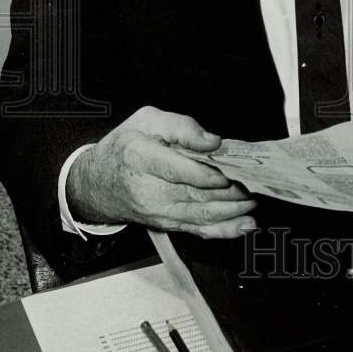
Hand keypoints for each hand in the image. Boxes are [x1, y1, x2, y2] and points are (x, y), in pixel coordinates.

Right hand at [67, 106, 256, 237]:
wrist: (95, 183)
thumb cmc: (124, 146)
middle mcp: (148, 191)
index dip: (208, 173)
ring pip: (201, 215)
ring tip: (256, 198)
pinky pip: (198, 230)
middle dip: (231, 191)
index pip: (179, 170)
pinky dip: (225, 230)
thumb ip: (182, 126)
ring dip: (234, 210)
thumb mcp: (147, 120)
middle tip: (257, 182)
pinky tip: (245, 225)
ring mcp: (157, 212)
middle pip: (196, 195)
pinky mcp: (166, 224)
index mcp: (140, 158)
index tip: (232, 168)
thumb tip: (213, 142)